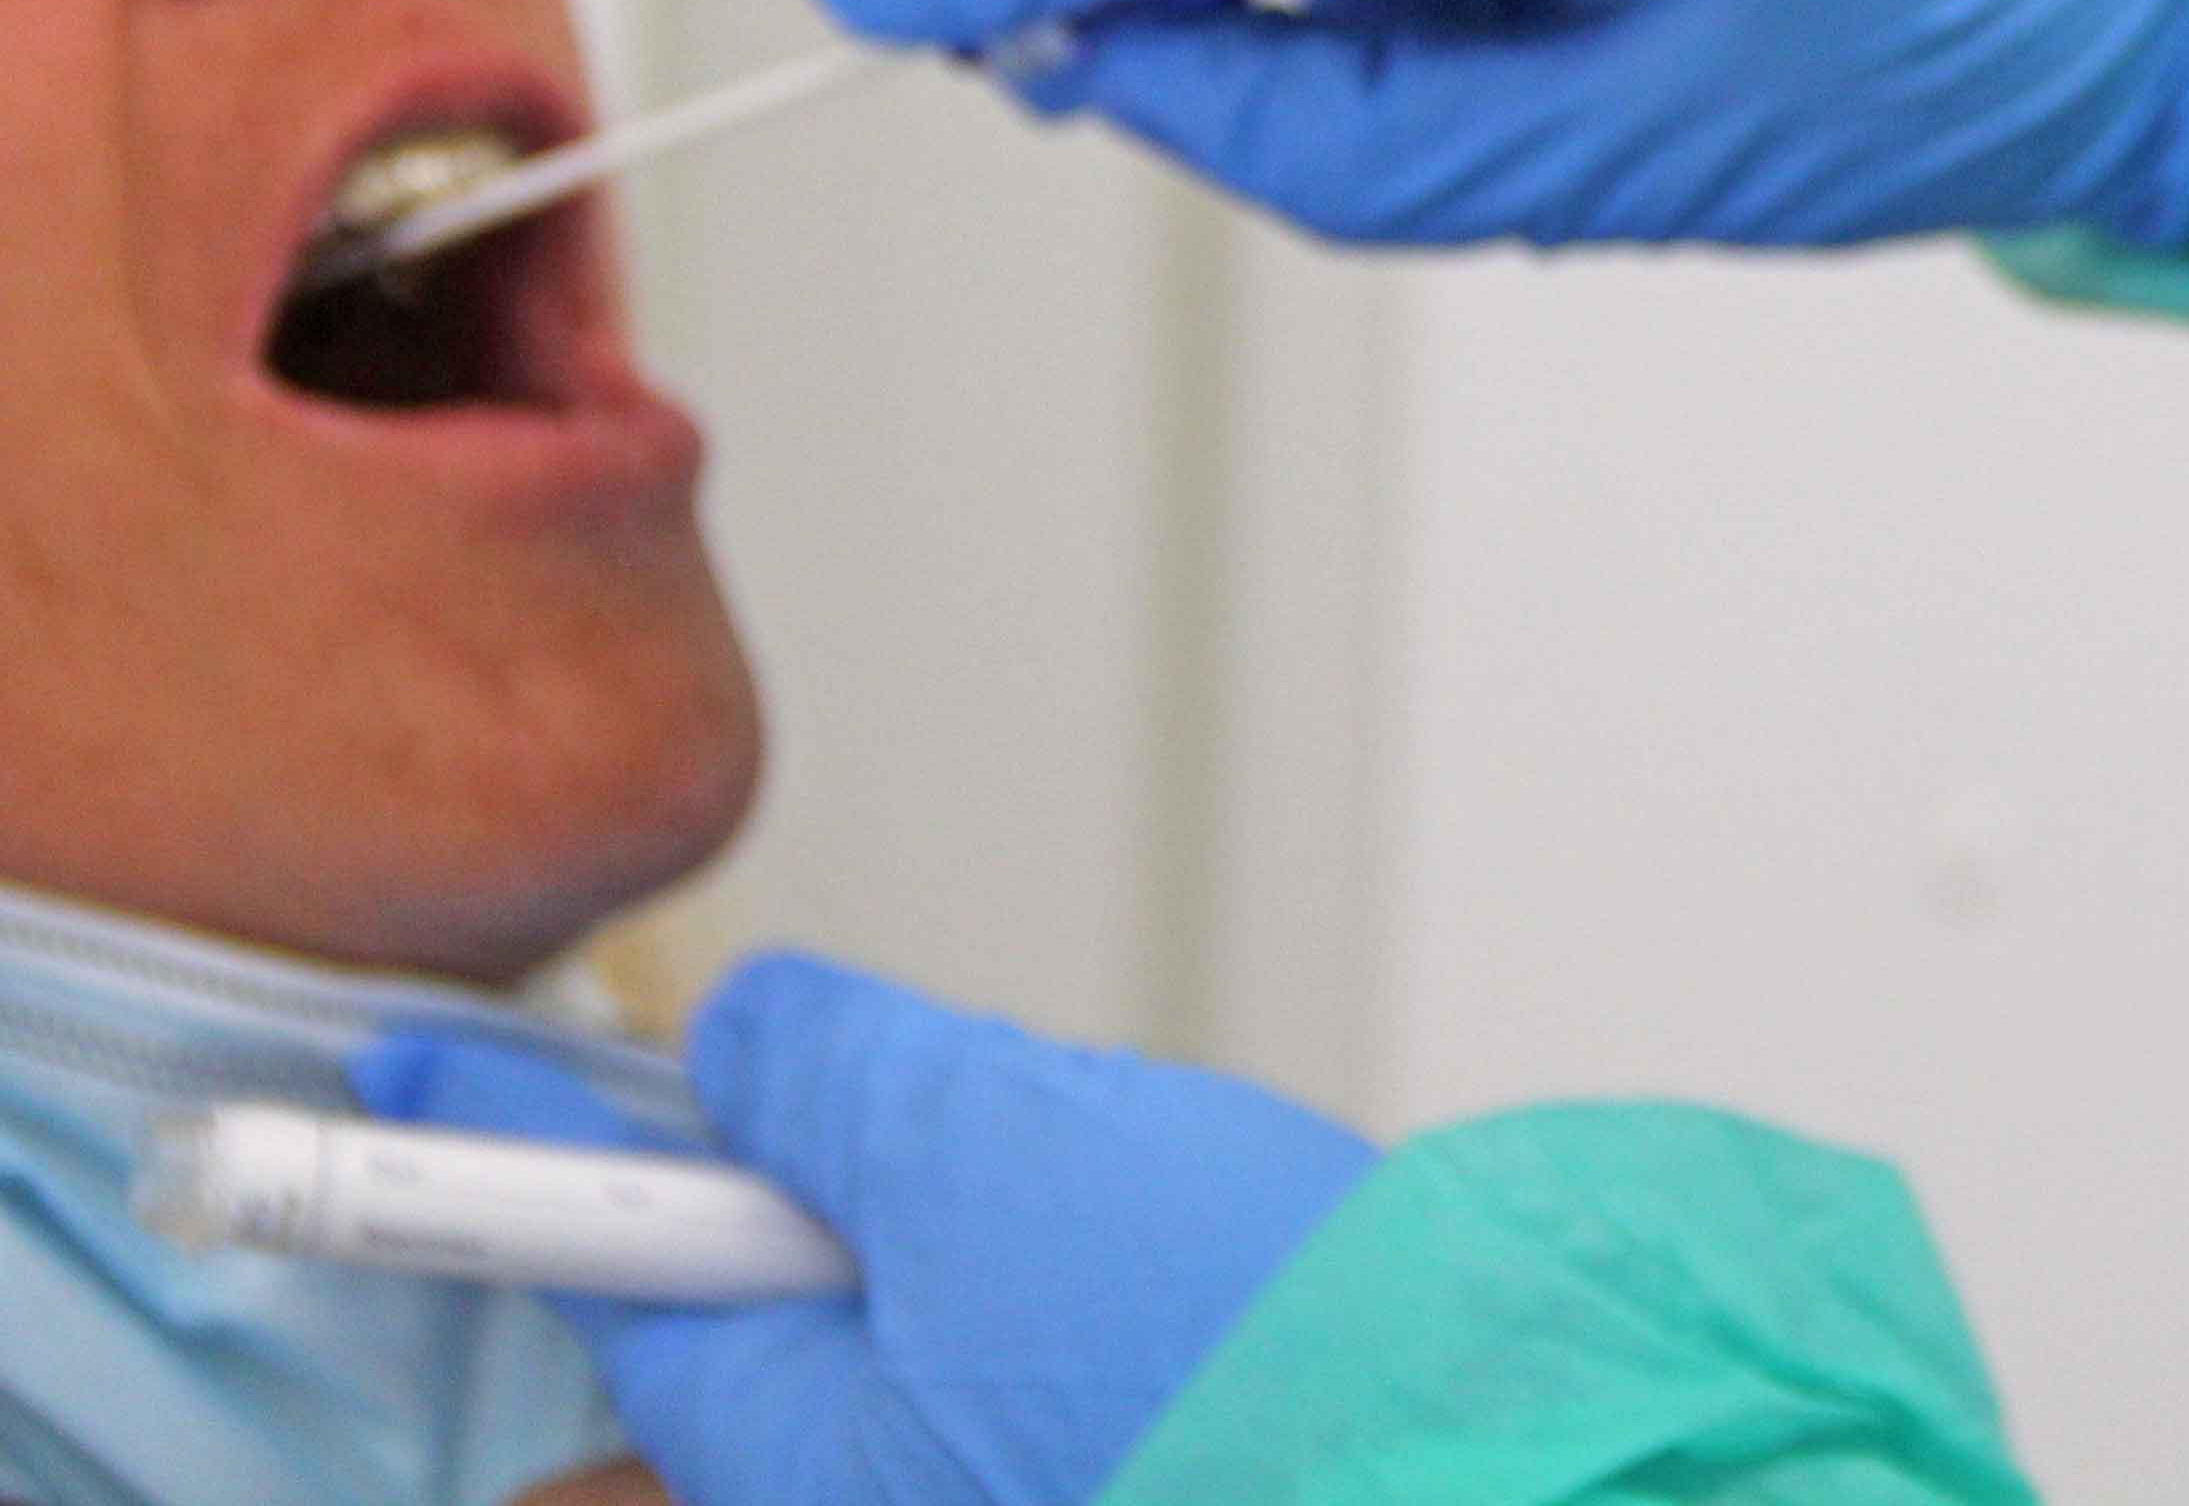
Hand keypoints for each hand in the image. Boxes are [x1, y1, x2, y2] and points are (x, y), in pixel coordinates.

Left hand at [360, 955, 1376, 1505]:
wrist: (1475, 1424)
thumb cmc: (1217, 1331)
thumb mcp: (983, 1143)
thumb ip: (831, 1073)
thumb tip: (753, 1031)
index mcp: (783, 1437)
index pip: (600, 1260)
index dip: (502, 1142)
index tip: (408, 1064)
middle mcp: (859, 1480)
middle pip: (761, 1295)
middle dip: (826, 1170)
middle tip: (923, 1097)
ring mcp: (979, 1467)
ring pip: (908, 1297)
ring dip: (970, 1197)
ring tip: (1110, 1169)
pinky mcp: (1097, 1443)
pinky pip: (1018, 1335)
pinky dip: (1064, 1248)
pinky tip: (1166, 1222)